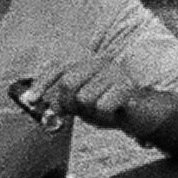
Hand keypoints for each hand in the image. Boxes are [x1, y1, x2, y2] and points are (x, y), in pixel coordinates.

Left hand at [20, 60, 154, 137]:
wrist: (146, 114)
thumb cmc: (110, 107)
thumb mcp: (83, 104)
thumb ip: (62, 101)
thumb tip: (35, 103)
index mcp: (86, 63)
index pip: (57, 68)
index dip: (42, 83)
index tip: (30, 100)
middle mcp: (98, 63)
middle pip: (67, 84)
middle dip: (67, 104)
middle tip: (77, 113)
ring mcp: (114, 73)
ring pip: (84, 98)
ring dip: (91, 113)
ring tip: (104, 111)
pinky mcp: (127, 87)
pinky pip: (102, 106)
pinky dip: (105, 115)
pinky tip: (115, 112)